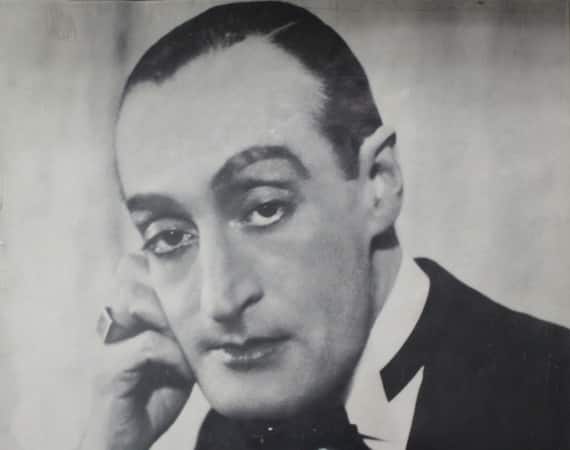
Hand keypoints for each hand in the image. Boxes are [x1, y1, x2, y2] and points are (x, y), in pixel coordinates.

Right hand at [79, 253, 193, 449]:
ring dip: (171, 317)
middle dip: (169, 287)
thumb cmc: (156, 392)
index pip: (136, 263)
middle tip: (193, 313)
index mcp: (125, 310)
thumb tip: (216, 299)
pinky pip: (148, 344)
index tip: (197, 281)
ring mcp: (106, 343)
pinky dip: (174, 355)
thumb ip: (185, 324)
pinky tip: (183, 369)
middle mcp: (111, 320)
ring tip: (187, 341)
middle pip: (132, 269)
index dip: (164, 265)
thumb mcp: (178, 350)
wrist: (126, 438)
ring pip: (136, 299)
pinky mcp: (108, 370)